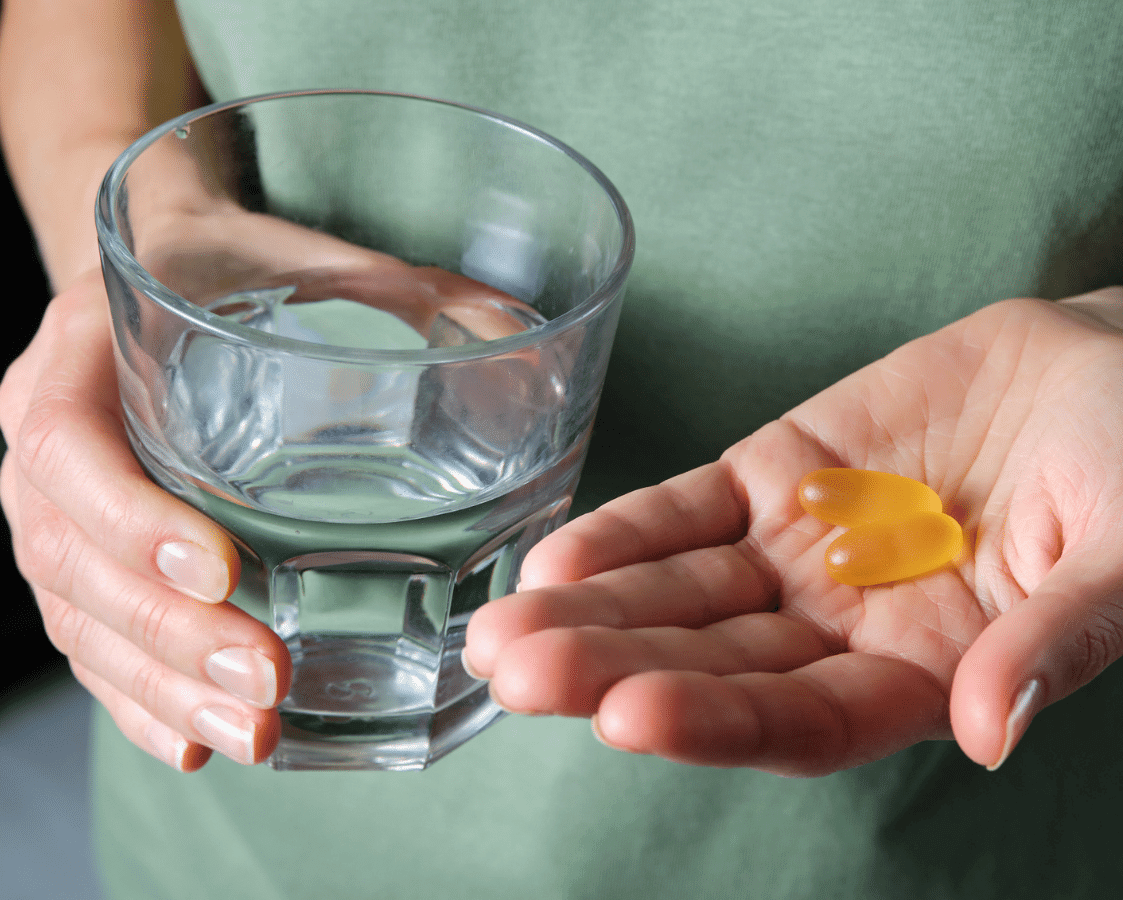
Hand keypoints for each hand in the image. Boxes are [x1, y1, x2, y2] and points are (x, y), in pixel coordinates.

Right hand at [0, 206, 543, 770]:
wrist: (170, 264)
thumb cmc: (238, 265)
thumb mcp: (304, 255)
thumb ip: (401, 289)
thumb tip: (521, 330)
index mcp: (79, 353)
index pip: (68, 444)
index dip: (132, 518)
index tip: (226, 568)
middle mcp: (50, 439)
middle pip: (68, 558)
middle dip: (166, 633)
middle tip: (263, 680)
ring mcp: (57, 507)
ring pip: (76, 617)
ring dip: (158, 686)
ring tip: (248, 733)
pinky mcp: (87, 554)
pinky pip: (90, 639)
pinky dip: (137, 698)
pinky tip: (194, 742)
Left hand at [464, 290, 1122, 775]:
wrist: (1117, 369)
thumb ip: (1071, 636)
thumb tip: (996, 729)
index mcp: (928, 675)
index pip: (804, 719)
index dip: (719, 721)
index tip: (631, 716)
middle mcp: (845, 628)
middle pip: (712, 665)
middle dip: (612, 671)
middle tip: (515, 672)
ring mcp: (800, 550)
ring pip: (681, 596)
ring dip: (592, 611)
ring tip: (502, 629)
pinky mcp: (777, 473)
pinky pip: (688, 509)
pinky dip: (625, 532)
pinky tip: (557, 558)